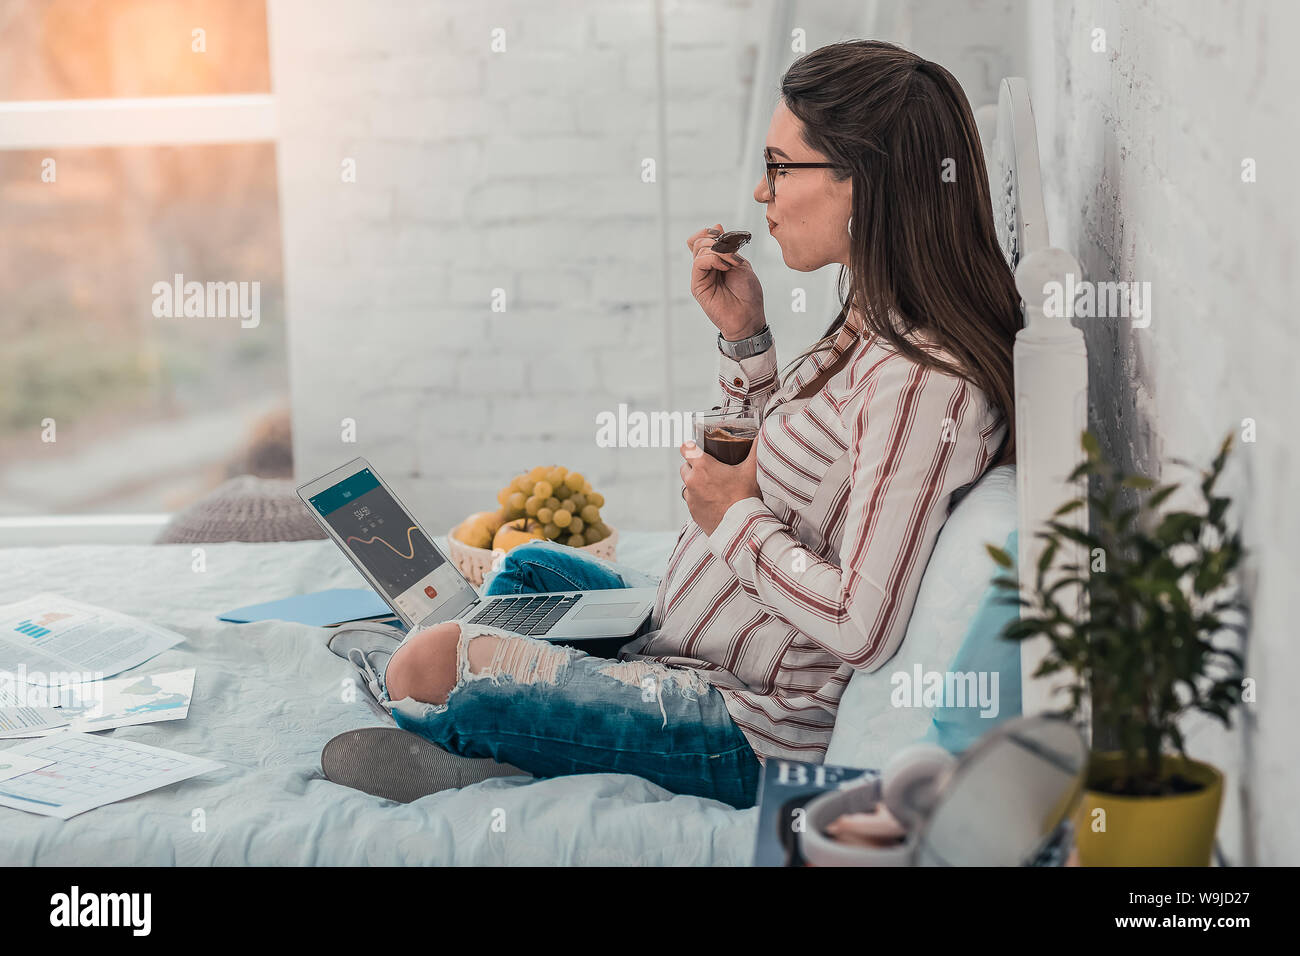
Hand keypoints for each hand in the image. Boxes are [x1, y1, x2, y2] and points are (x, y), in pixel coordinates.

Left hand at [679, 437, 760, 535]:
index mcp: (703, 466)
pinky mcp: (692, 512)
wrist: (742, 528)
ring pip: (687, 485)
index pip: (686, 448)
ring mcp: (691, 498)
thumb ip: (755, 450)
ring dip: (695, 484)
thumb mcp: (751, 471)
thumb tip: (761, 436)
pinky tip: (713, 502)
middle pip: (685, 467)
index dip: (690, 447)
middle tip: (710, 470)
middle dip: (694, 467)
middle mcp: (692, 481)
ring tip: (713, 487)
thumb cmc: (746, 498)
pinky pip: (691, 501)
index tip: (697, 448)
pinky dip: (699, 499)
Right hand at [686, 223, 765, 340]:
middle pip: (699, 241)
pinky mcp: (697, 286)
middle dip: (717, 240)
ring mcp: (700, 276)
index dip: (710, 232)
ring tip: (732, 263)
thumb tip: (717, 226)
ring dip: (719, 250)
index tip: (726, 235)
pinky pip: (699, 263)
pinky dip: (714, 259)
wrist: (748, 317)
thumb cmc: (747, 294)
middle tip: (733, 253)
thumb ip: (728, 247)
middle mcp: (705, 268)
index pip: (702, 239)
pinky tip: (725, 267)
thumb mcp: (741, 263)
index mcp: (715, 262)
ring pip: (699, 249)